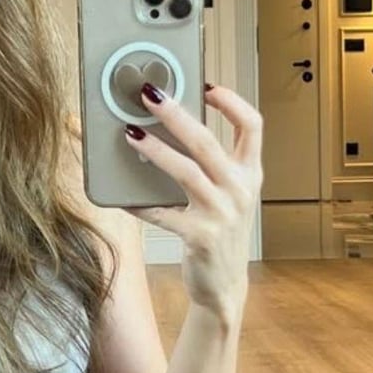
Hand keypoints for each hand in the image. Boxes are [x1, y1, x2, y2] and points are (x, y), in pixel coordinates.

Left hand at [124, 83, 262, 316]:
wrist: (225, 286)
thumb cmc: (220, 233)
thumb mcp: (229, 196)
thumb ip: (213, 165)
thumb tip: (171, 127)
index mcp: (250, 174)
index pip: (252, 126)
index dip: (231, 101)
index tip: (207, 86)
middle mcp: (240, 190)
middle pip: (208, 141)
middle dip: (176, 114)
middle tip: (148, 95)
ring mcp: (222, 214)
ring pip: (186, 172)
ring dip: (156, 150)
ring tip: (130, 134)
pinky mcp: (201, 237)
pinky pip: (163, 214)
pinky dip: (139, 203)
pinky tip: (120, 196)